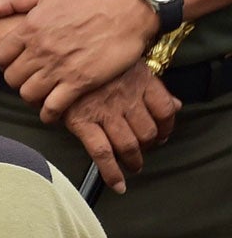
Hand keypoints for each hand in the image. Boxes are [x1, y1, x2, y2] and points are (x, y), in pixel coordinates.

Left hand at [0, 0, 158, 121]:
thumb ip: (11, 0)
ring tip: (42, 92)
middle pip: (12, 78)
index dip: (7, 60)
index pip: (0, 56)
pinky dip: (48, 113)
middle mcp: (41, 50)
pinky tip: (52, 111)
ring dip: (32, 96)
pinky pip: (52, 108)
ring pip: (28, 94)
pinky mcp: (80, 82)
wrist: (133, 4)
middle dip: (19, 79)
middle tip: (31, 78)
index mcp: (29, 28)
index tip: (18, 61)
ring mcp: (59, 68)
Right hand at [62, 60, 180, 192]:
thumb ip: (154, 88)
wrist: (61, 53)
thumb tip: (176, 106)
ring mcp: (105, 112)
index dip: (167, 127)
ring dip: (134, 160)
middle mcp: (127, 98)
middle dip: (149, 145)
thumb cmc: (95, 58)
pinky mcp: (83, 122)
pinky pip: (101, 153)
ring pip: (130, 144)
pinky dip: (112, 172)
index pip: (165, 110)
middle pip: (148, 131)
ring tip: (133, 166)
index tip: (163, 135)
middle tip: (144, 150)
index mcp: (141, 81)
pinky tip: (118, 184)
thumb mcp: (130, 64)